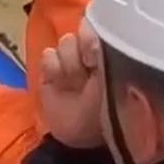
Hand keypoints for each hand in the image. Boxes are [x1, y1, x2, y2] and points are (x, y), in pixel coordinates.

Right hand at [38, 23, 105, 149]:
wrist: (85, 136)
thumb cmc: (111, 108)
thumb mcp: (116, 76)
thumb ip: (106, 50)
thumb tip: (92, 27)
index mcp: (111, 56)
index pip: (100, 30)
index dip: (96, 36)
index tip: (99, 53)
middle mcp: (90, 56)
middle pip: (81, 33)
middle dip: (84, 52)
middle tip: (90, 71)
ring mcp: (69, 64)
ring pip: (64, 43)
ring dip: (71, 64)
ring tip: (76, 84)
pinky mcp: (49, 74)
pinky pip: (47, 56)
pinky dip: (54, 68)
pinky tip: (61, 83)